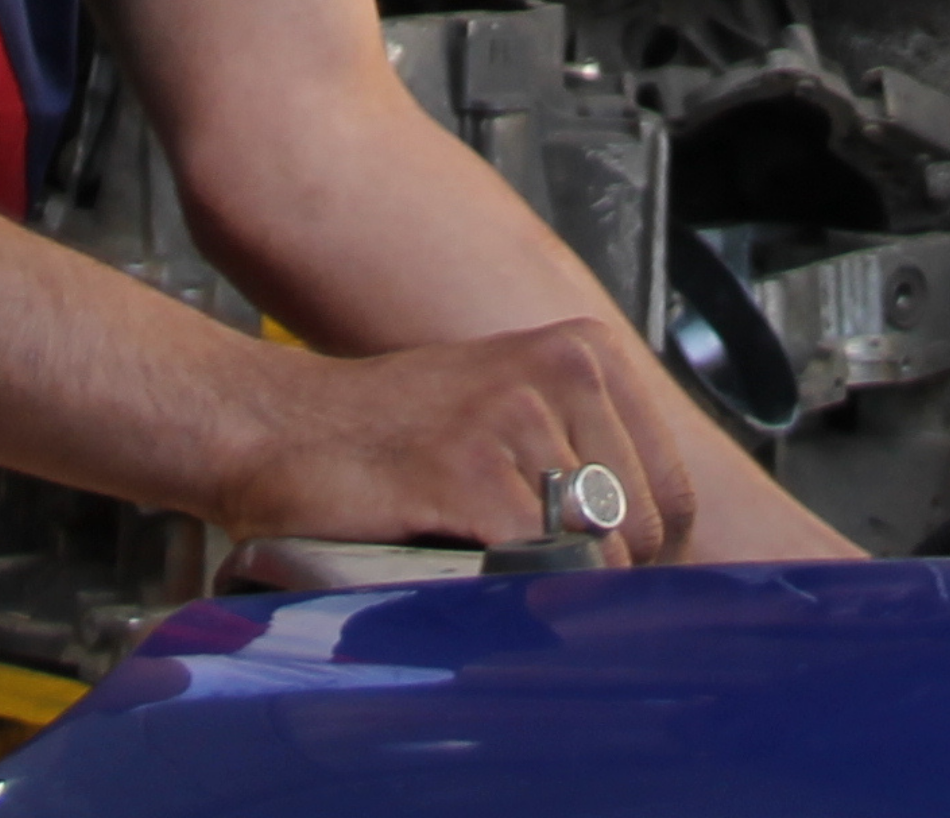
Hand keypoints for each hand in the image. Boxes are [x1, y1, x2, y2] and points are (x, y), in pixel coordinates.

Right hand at [208, 313, 701, 561]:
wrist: (275, 430)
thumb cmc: (396, 441)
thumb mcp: (514, 418)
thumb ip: (588, 466)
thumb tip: (658, 562)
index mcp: (588, 355)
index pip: (673, 498)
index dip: (634, 561)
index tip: (581, 579)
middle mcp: (565, 371)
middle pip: (644, 533)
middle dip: (591, 580)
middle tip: (519, 581)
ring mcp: (517, 417)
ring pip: (594, 556)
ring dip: (540, 588)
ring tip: (476, 562)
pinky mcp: (469, 471)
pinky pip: (536, 568)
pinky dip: (504, 595)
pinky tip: (455, 571)